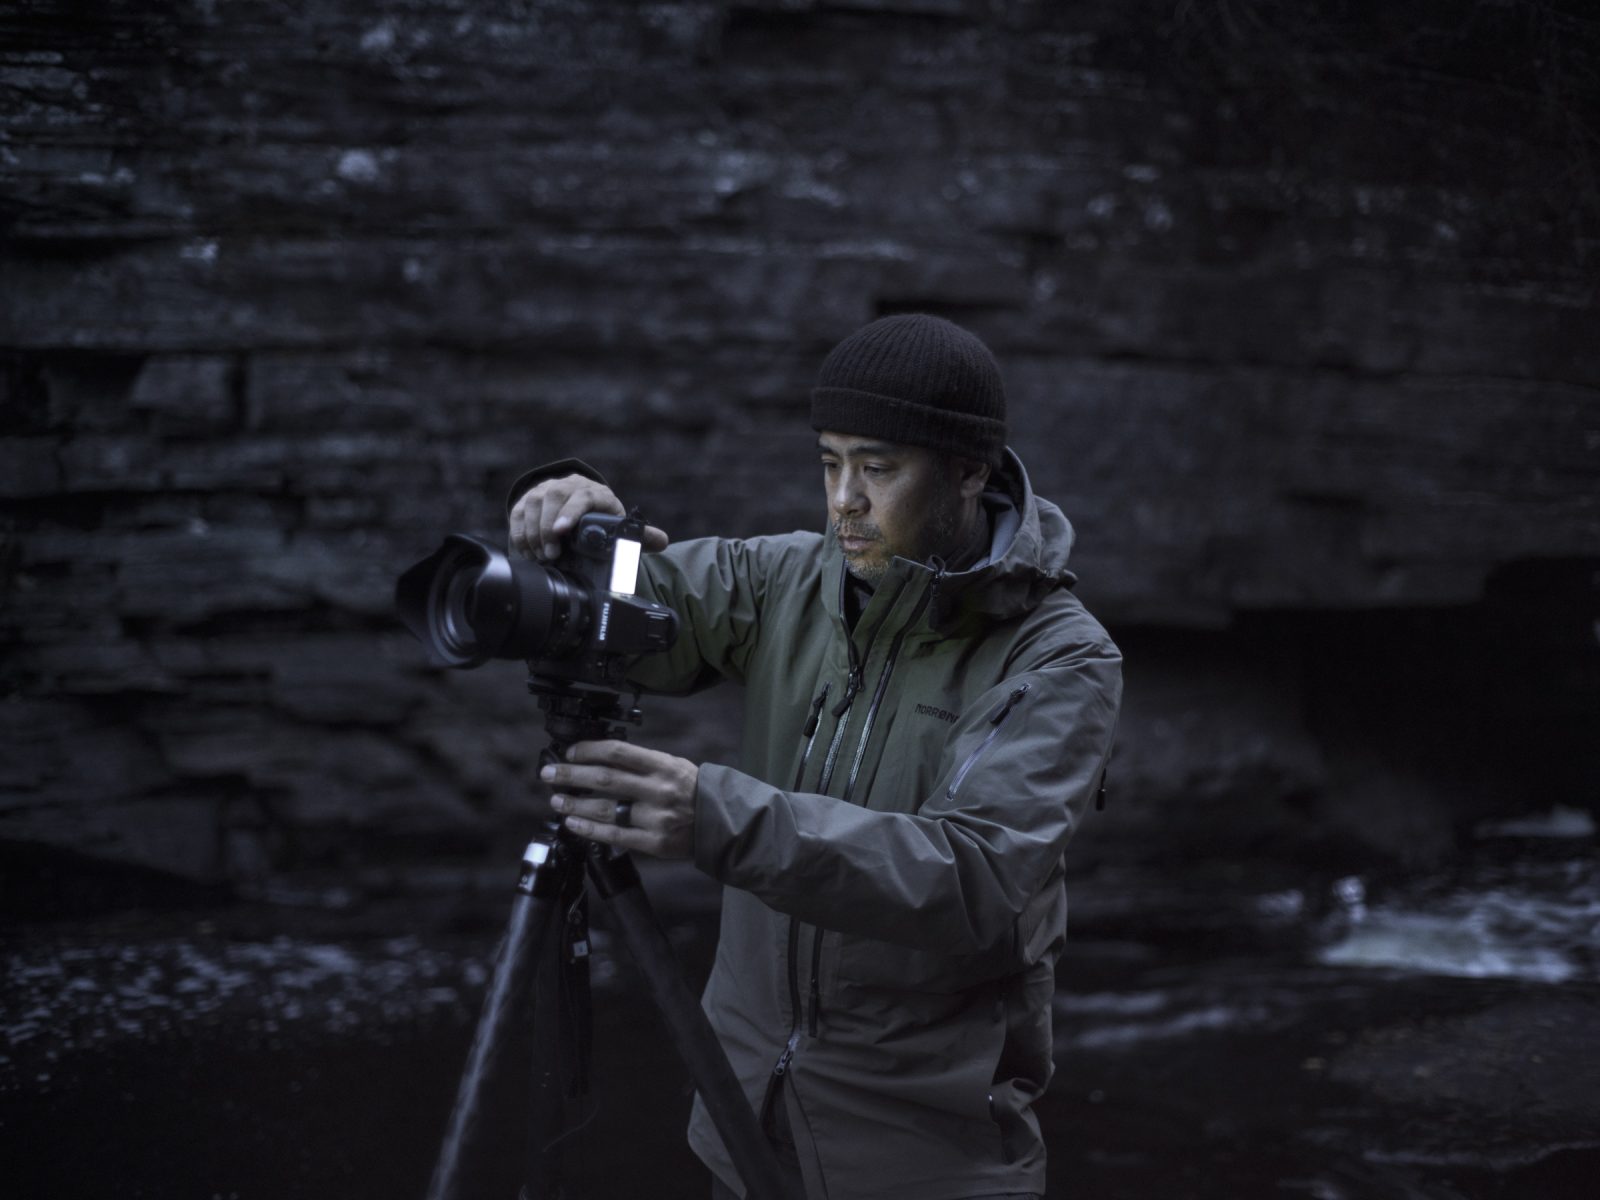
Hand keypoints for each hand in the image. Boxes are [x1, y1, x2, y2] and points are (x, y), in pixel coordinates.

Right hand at [509, 475, 668, 561]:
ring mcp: (544, 490)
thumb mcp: (618, 524)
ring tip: (542, 556)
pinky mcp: (526, 500)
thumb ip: (639, 535)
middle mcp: (568, 485)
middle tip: (552, 554)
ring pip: (532, 505)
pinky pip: (517, 514)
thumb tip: (661, 541)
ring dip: (533, 533)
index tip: (562, 531)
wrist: (574, 500)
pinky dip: (520, 534)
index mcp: (595, 492)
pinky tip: (527, 552)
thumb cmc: (600, 517)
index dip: (571, 512)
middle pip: (553, 498)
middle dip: (548, 528)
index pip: (582, 496)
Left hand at [541, 739, 696, 858]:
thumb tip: (599, 760)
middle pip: (605, 779)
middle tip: (550, 775)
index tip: (570, 752)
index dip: (588, 750)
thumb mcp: (672, 766)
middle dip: (572, 775)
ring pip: (606, 809)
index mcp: (663, 766)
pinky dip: (590, 829)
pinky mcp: (654, 842)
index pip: (618, 752)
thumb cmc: (691, 791)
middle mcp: (658, 790)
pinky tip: (573, 823)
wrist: (721, 823)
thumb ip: (641, 763)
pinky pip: (615, 835)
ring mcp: (656, 818)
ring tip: (557, 801)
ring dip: (575, 804)